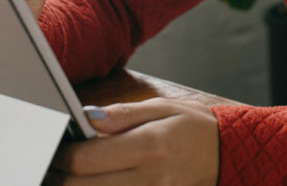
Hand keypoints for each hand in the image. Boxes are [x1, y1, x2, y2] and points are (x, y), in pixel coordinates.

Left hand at [46, 98, 219, 185]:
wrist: (231, 153)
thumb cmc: (195, 127)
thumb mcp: (163, 108)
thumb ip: (123, 115)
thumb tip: (87, 118)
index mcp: (150, 145)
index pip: (87, 160)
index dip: (62, 156)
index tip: (56, 149)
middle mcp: (151, 177)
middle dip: (61, 178)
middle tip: (55, 167)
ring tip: (75, 176)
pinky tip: (98, 183)